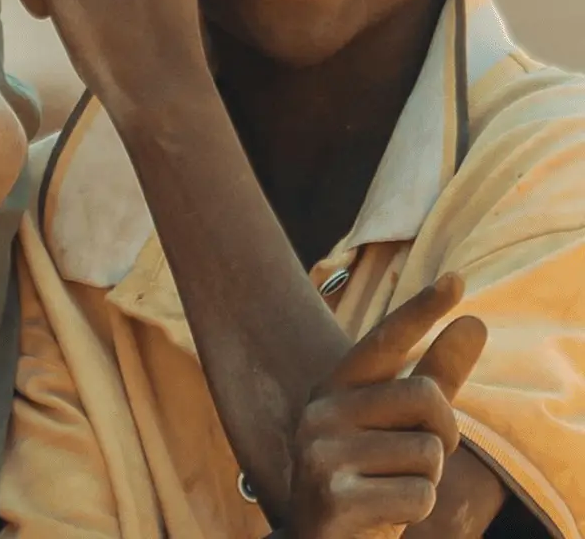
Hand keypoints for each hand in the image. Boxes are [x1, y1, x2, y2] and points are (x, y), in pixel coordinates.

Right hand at [287, 274, 488, 538]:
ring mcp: (320, 454)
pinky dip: (415, 510)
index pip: (383, 342)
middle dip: (444, 435)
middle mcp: (318, 413)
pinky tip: (382, 514)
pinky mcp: (333, 498)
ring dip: (427, 480)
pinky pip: (418, 495)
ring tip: (390, 489)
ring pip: (428, 453)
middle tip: (418, 461)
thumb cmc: (370, 479)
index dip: (420, 311)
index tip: (457, 280)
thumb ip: (436, 377)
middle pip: (425, 398)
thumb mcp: (401, 427)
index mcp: (333, 389)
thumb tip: (474, 321)